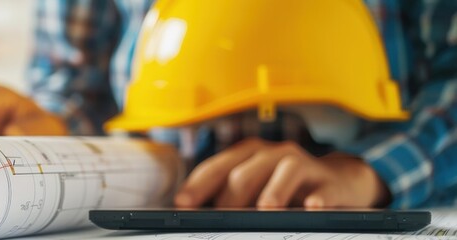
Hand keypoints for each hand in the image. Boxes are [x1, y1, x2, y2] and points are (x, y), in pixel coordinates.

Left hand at [174, 138, 388, 207]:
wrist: (339, 182)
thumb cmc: (286, 187)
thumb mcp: (255, 187)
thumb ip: (229, 197)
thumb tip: (198, 216)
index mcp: (248, 155)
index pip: (216, 167)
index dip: (197, 185)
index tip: (182, 203)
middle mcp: (272, 154)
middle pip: (245, 173)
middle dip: (229, 199)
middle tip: (221, 222)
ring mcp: (302, 164)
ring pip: (283, 172)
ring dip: (273, 193)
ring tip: (264, 209)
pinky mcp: (328, 182)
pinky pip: (322, 190)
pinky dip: (317, 199)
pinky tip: (312, 206)